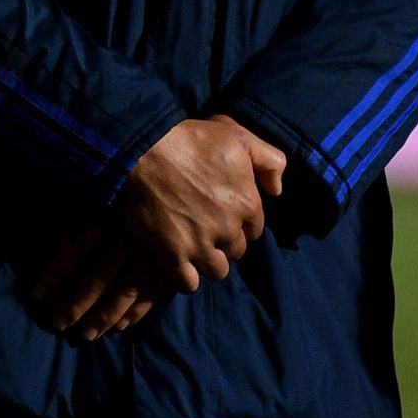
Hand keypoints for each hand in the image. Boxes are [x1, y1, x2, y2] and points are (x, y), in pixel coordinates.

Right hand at [31, 115, 286, 339]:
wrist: (139, 149)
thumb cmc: (187, 138)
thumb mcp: (237, 134)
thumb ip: (269, 160)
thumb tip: (277, 190)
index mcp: (247, 203)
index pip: (254, 228)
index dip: (239, 221)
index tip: (222, 212)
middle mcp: (228, 229)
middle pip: (236, 250)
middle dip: (224, 241)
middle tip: (204, 226)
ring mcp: (200, 245)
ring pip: (217, 270)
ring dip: (208, 260)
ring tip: (192, 245)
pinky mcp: (172, 255)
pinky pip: (188, 283)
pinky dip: (186, 277)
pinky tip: (178, 263)